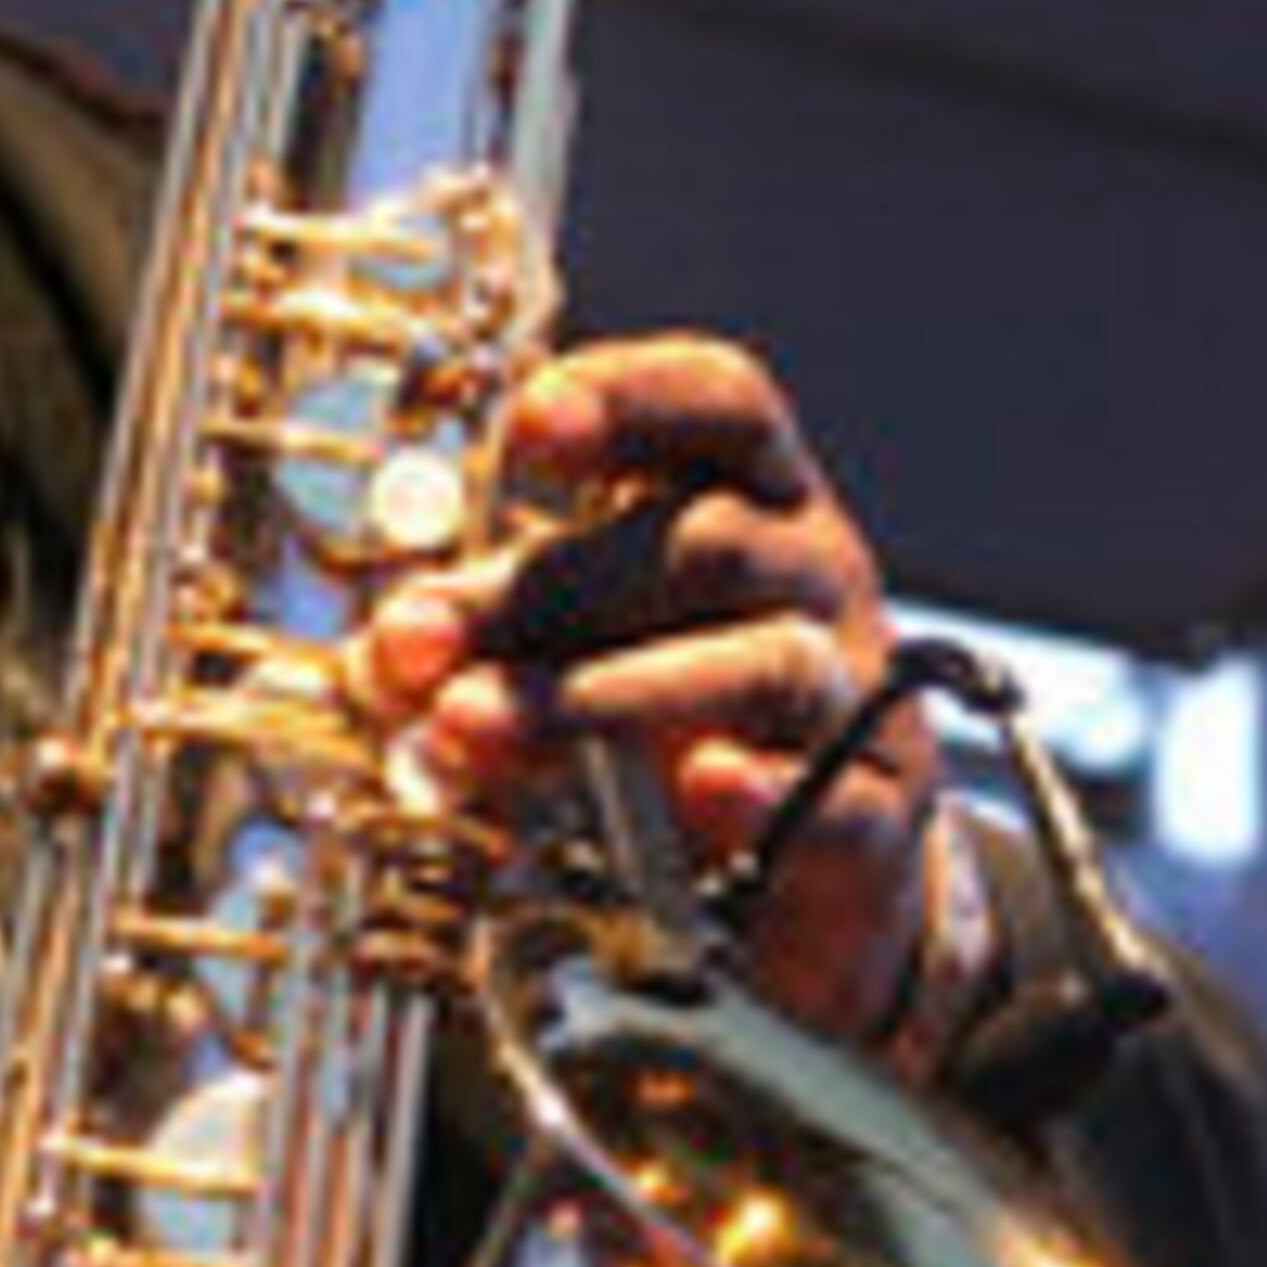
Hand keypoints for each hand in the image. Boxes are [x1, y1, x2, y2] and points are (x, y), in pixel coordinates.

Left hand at [350, 333, 946, 1045]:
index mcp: (753, 500)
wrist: (823, 868)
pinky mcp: (877, 814)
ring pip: (760, 666)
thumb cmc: (682, 719)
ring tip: (474, 726)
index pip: (724, 406)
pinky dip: (763, 792)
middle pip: (706, 545)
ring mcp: (859, 694)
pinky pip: (834, 798)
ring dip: (605, 694)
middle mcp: (819, 577)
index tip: (527, 425)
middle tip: (411, 640)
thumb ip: (500, 634)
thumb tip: (389, 651)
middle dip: (545, 590)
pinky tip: (697, 790)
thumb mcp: (592, 647)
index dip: (633, 398)